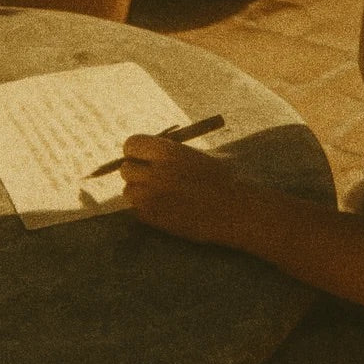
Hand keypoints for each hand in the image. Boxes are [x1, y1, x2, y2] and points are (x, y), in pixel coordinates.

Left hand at [121, 135, 256, 246]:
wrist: (238, 210)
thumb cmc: (225, 178)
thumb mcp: (200, 154)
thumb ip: (174, 151)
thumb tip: (150, 150)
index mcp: (167, 151)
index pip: (131, 144)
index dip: (136, 150)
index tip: (144, 156)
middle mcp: (155, 172)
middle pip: (125, 169)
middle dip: (136, 172)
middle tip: (151, 176)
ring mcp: (153, 197)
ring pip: (128, 192)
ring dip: (139, 192)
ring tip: (160, 193)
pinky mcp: (154, 219)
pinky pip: (137, 211)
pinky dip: (146, 209)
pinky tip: (166, 207)